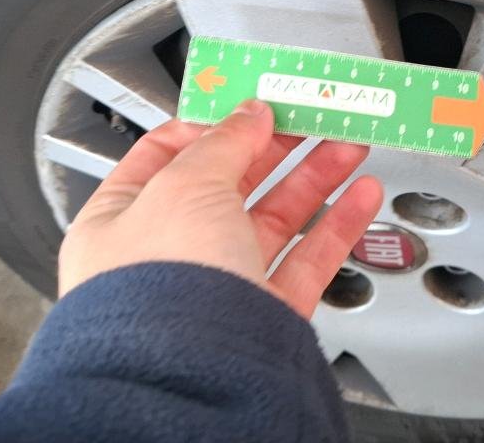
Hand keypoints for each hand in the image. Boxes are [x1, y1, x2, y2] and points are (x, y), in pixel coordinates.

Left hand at [57, 100, 382, 317]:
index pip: (168, 155)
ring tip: (350, 143)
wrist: (191, 382)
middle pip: (231, 184)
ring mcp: (218, 287)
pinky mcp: (263, 316)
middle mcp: (169, 255)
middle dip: (277, 145)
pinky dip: (336, 226)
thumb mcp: (185, 185)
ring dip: (315, 177)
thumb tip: (248, 113)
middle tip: (313, 116)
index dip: (215, 123)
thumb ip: (223, 141)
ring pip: (275, 220)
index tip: (255, 100)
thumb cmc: (158, 292)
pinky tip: (360, 197)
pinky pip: (306, 261)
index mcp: (124, 220)